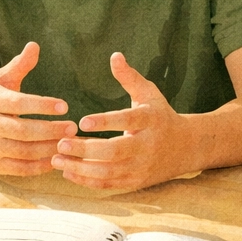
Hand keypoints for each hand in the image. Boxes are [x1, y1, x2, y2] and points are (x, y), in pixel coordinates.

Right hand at [0, 42, 75, 175]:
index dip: (42, 105)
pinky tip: (56, 159)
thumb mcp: (1, 80)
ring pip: (22, 151)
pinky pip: (19, 168)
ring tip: (69, 143)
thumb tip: (34, 46)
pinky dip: (39, 167)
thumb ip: (19, 65)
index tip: (65, 106)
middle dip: (50, 130)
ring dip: (48, 148)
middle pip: (22, 131)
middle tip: (72, 128)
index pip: (18, 103)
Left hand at [53, 52, 192, 190]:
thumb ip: (129, 77)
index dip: (105, 122)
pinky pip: (109, 184)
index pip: (127, 120)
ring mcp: (141, 167)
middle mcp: (147, 145)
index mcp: (150, 120)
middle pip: (115, 151)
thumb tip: (114, 56)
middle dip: (86, 149)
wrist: (185, 148)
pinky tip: (68, 172)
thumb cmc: (160, 116)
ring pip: (109, 172)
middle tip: (60, 143)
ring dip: (81, 168)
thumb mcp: (149, 93)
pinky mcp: (135, 182)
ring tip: (57, 159)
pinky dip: (87, 181)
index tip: (82, 121)